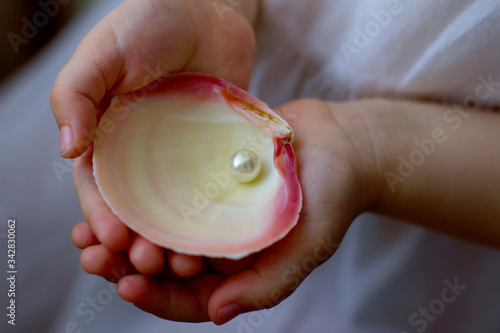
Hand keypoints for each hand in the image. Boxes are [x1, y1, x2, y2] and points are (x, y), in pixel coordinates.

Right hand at [52, 0, 256, 250]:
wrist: (208, 10)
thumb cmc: (149, 23)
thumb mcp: (103, 53)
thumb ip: (76, 95)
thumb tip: (65, 150)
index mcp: (107, 136)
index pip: (98, 188)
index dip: (101, 217)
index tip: (113, 241)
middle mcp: (142, 154)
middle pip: (136, 210)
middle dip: (137, 241)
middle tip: (150, 263)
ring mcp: (181, 156)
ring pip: (173, 210)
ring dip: (173, 240)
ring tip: (183, 262)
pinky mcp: (214, 153)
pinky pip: (211, 192)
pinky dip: (209, 219)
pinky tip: (215, 238)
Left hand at [72, 98, 380, 323]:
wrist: (341, 144)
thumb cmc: (332, 197)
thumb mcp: (309, 246)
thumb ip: (268, 283)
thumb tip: (219, 313)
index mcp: (239, 271)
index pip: (191, 298)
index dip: (156, 298)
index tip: (126, 286)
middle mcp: (217, 245)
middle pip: (163, 267)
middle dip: (124, 266)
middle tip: (89, 256)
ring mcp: (208, 211)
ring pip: (157, 230)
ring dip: (121, 231)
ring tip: (87, 228)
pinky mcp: (202, 176)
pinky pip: (166, 191)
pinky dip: (139, 194)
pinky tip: (115, 185)